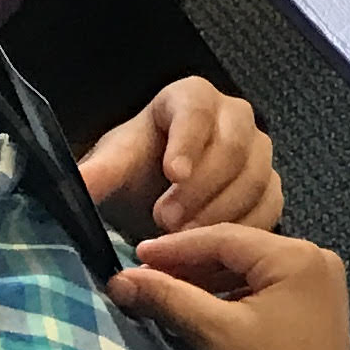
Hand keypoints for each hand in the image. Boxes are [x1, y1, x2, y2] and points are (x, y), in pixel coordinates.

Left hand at [77, 78, 282, 237]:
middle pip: (233, 147)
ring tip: (182, 241)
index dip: (187, 141)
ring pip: (254, 179)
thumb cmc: (137, 169)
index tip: (172, 174)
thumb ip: (98, 173)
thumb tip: (79, 184)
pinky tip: (210, 251)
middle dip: (200, 187)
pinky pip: (268, 207)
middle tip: (165, 221)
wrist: (155, 192)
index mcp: (192, 98)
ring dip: (219, 213)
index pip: (197, 110)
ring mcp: (258, 151)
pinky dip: (240, 231)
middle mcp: (235, 117)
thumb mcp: (114, 166)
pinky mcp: (270, 185)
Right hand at [109, 222, 349, 349]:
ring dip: (209, 280)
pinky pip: (267, 290)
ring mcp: (322, 286)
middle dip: (191, 263)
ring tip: (167, 289)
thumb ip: (166, 296)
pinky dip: (232, 296)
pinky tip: (202, 306)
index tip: (134, 255)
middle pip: (241, 251)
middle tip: (147, 274)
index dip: (176, 247)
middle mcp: (317, 261)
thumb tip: (119, 278)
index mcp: (299, 256)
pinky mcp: (317, 311)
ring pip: (252, 272)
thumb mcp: (211, 331)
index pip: (226, 238)